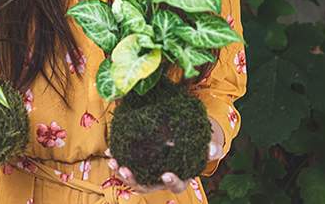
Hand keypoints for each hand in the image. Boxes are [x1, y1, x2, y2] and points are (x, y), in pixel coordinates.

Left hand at [106, 116, 224, 193]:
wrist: (185, 138)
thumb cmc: (197, 144)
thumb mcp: (206, 145)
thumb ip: (210, 148)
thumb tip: (214, 149)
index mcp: (180, 177)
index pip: (177, 186)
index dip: (172, 182)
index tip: (166, 174)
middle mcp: (162, 179)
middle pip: (148, 186)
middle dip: (135, 180)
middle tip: (126, 170)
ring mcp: (149, 173)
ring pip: (134, 178)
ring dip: (122, 172)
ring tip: (113, 162)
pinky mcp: (140, 164)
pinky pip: (128, 165)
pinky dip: (118, 160)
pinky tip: (110, 151)